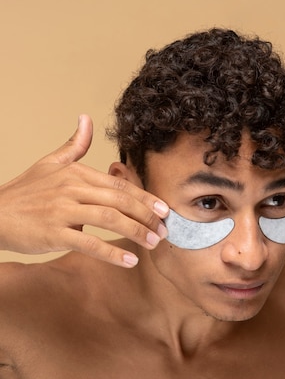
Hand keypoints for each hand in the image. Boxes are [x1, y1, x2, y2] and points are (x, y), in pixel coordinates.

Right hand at [0, 115, 168, 266]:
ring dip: (136, 232)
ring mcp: (63, 210)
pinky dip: (111, 252)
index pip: (119, 184)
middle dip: (146, 216)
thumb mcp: (50, 162)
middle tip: (165, 229)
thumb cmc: (25, 191)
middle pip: (120, 200)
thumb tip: (86, 118)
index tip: (164, 209)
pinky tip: (129, 260)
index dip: (144, 197)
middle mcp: (73, 188)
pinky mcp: (54, 233)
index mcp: (77, 173)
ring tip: (153, 243)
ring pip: (109, 219)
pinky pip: (89, 242)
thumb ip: (74, 144)